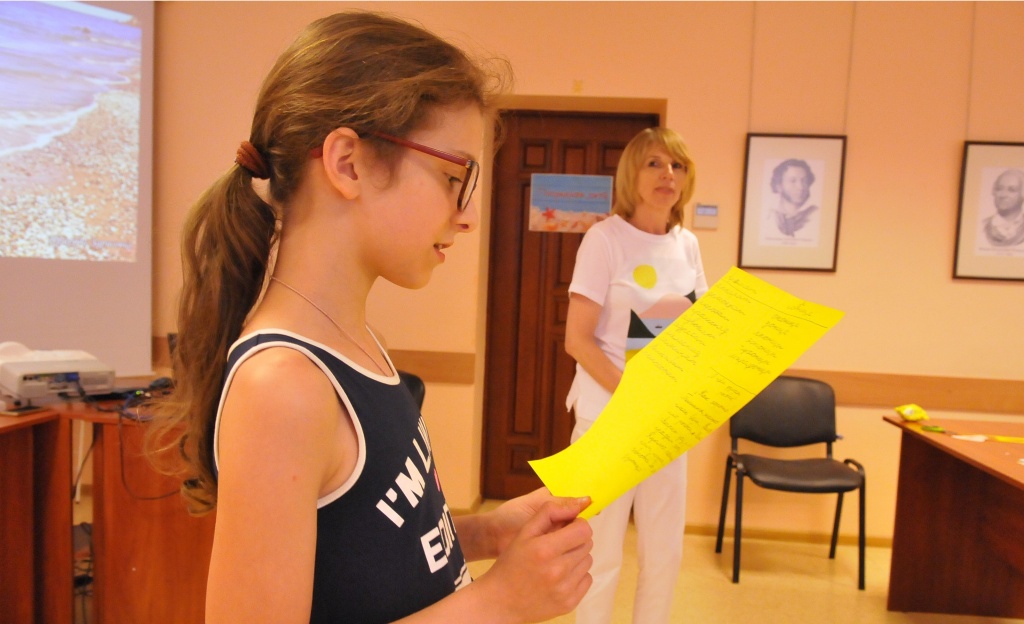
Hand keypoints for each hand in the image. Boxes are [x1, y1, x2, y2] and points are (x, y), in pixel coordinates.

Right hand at [474, 496, 592, 622]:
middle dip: (576, 541)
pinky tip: (560, 577)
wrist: (500, 601)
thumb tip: (576, 506)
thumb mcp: (524, 532)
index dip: (577, 525)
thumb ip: (549, 513)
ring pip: (588, 562)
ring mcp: (565, 589)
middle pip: (587, 545)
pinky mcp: (569, 603)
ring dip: (577, 558)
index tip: (567, 529)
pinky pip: (587, 580)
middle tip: (558, 546)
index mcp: (545, 549)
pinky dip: (577, 576)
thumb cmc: (511, 564)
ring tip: (557, 562)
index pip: (583, 530)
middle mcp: (558, 570)